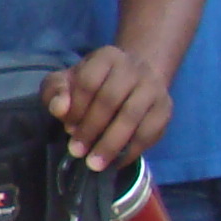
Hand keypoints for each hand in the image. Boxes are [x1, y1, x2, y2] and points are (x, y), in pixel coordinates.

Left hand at [44, 45, 171, 173]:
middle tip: (77, 151)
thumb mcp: (67, 82)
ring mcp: (153, 87)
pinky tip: (115, 162)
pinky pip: (149, 132)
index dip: (76, 108)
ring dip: (110, 144)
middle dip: (91, 129)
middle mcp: (134, 67)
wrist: (134, 80)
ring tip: (94, 163)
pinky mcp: (165, 108)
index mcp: (107, 56)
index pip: (88, 81)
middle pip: (110, 99)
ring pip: (132, 116)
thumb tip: (59, 108)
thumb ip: (55, 91)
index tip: (67, 127)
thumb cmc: (93, 83)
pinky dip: (131, 150)